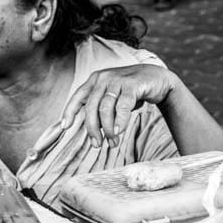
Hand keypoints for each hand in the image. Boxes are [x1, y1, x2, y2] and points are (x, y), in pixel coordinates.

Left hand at [60, 65, 179, 147]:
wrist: (157, 78)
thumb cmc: (132, 91)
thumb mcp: (113, 97)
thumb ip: (102, 109)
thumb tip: (94, 133)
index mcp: (95, 80)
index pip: (78, 96)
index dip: (69, 111)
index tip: (65, 126)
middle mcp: (104, 78)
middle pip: (91, 107)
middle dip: (92, 128)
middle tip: (96, 144)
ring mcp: (117, 80)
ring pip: (105, 108)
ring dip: (107, 128)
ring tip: (112, 141)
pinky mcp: (132, 85)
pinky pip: (122, 106)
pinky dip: (120, 121)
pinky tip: (119, 131)